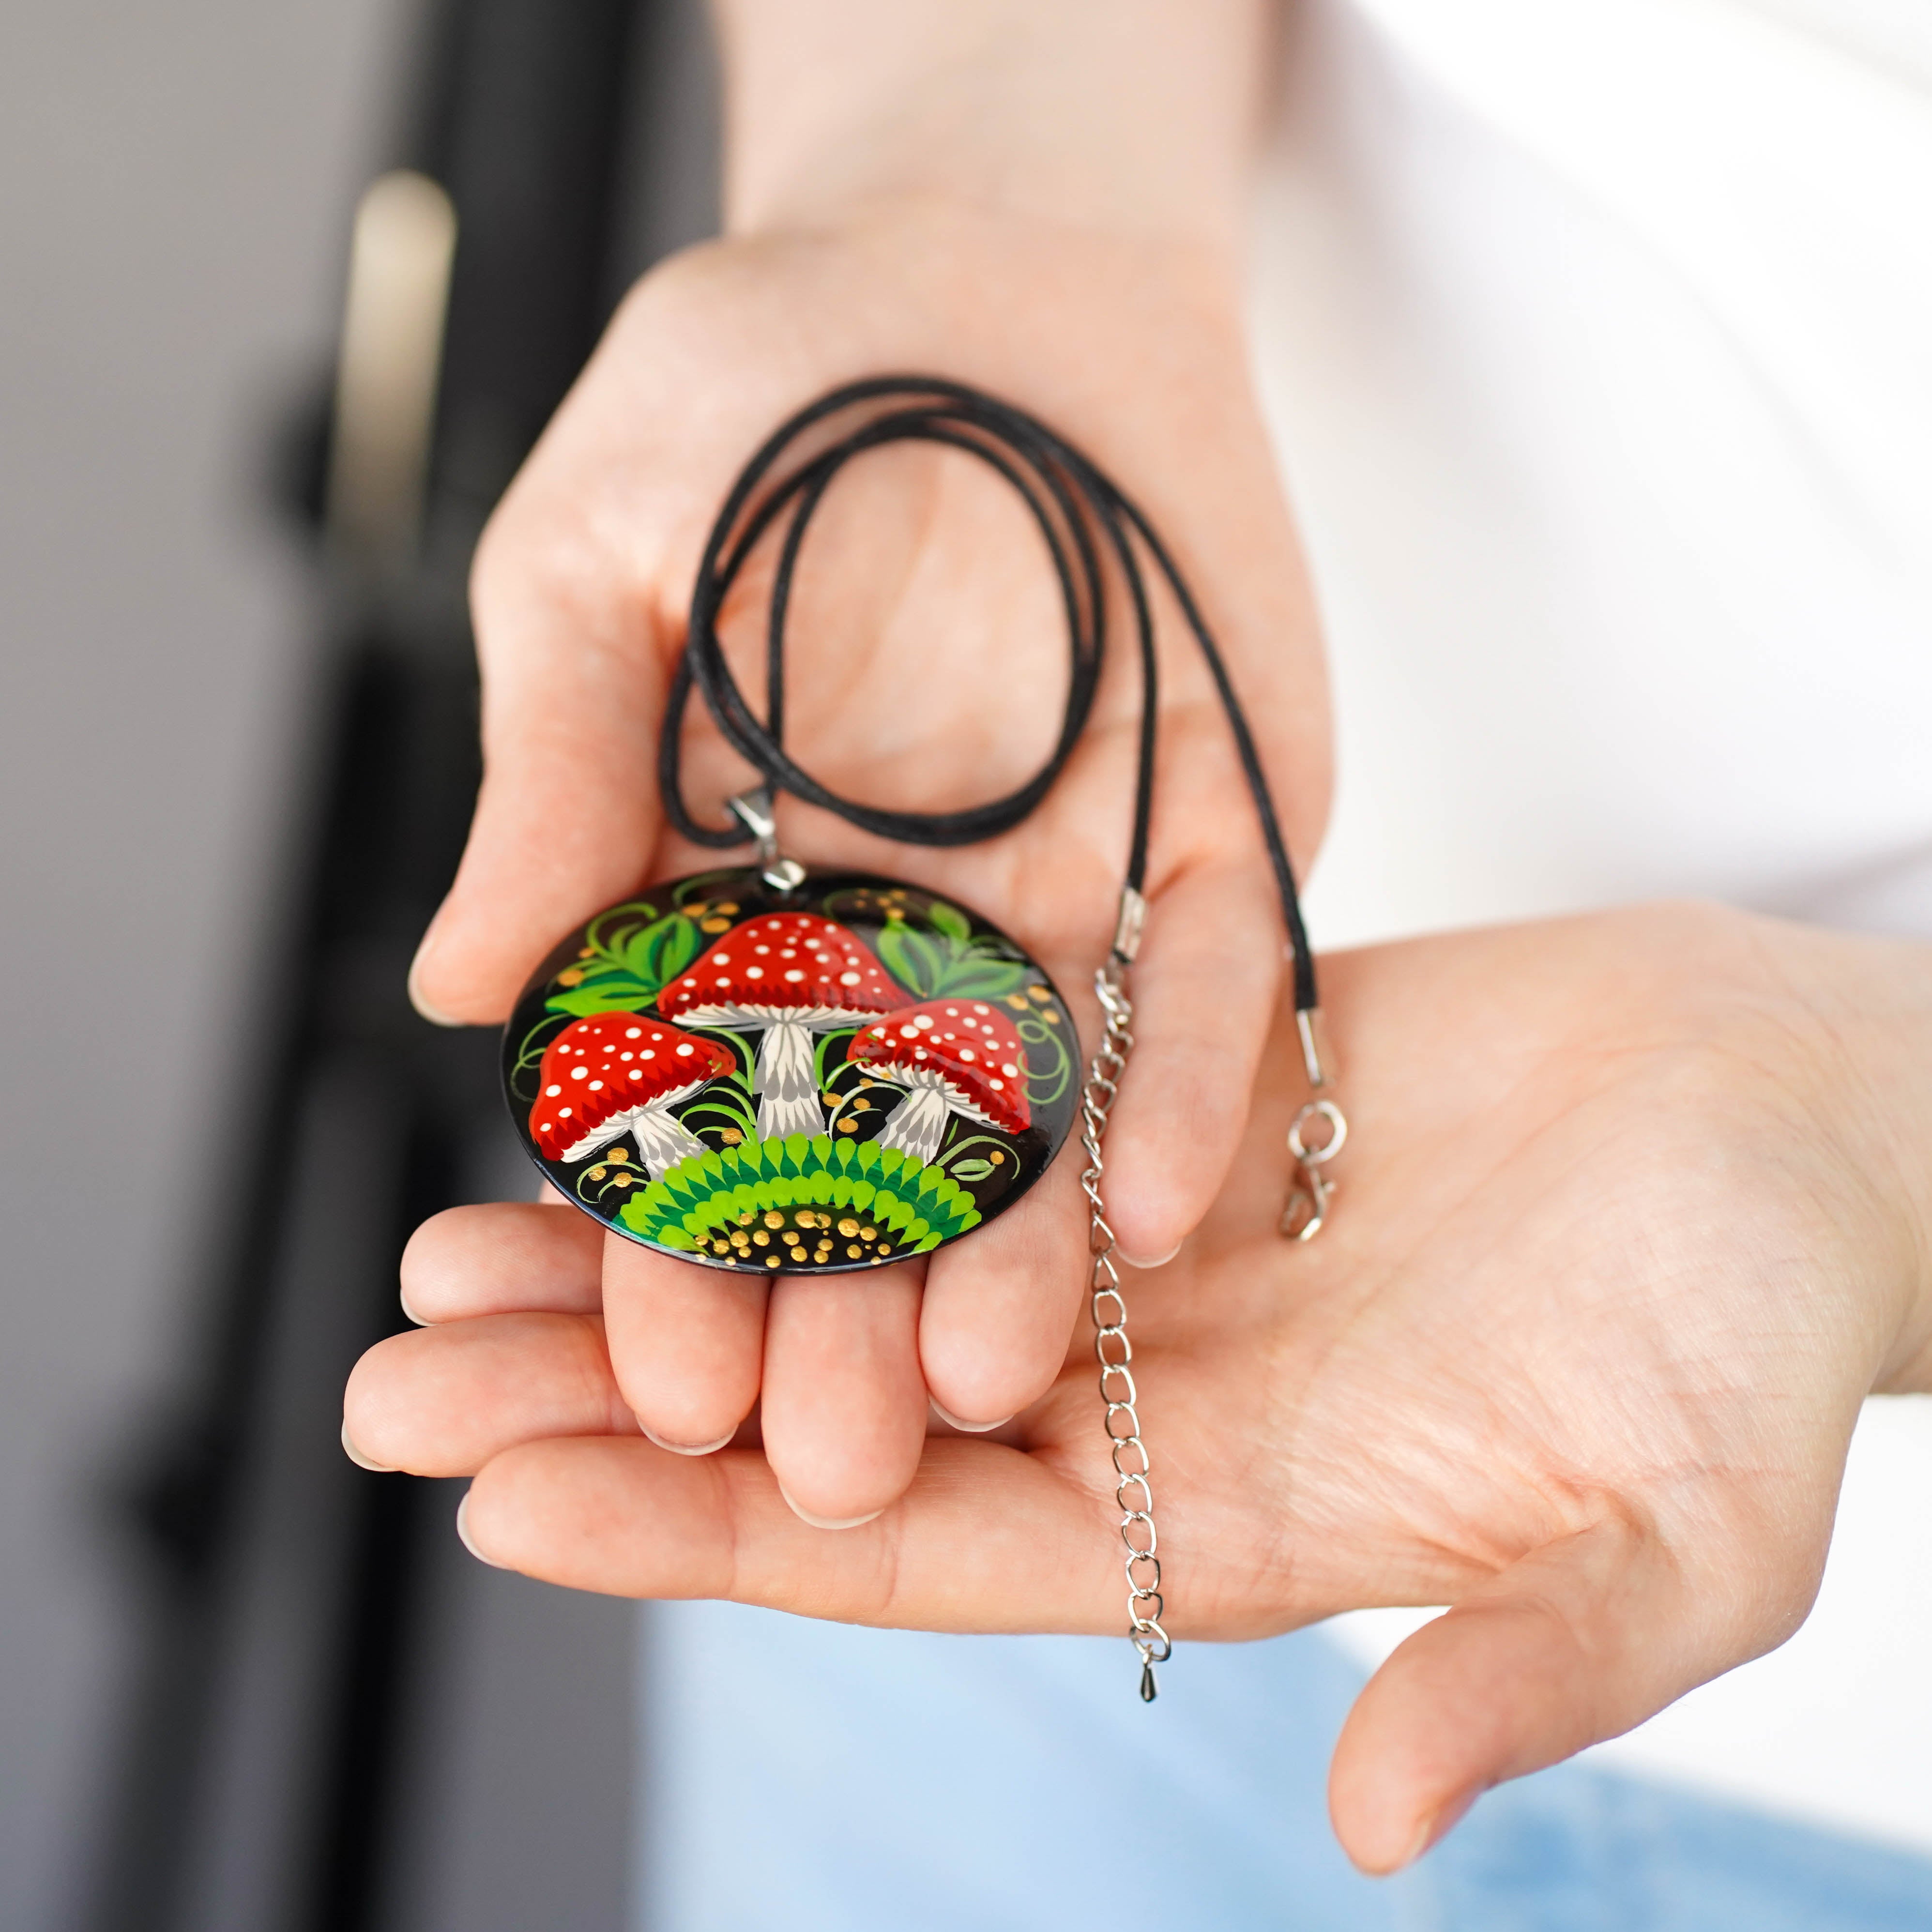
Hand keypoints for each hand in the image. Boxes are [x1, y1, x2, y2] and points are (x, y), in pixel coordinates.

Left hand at [350, 905, 1931, 1868]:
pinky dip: (810, 1085)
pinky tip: (673, 1056)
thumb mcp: (1682, 1534)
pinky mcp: (1162, 1083)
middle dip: (612, 1392)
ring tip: (459, 1230)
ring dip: (667, 1235)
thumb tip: (1379, 1817)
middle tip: (392, 1375)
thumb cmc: (1761, 1338)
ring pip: (853, 1245)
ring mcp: (1139, 1229)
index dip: (708, 1535)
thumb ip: (1531, 1668)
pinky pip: (952, 1090)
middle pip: (832, 1402)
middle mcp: (1142, 1379)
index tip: (507, 1507)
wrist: (1789, 1129)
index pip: (911, 1547)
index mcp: (1220, 1511)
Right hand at [404, 203, 1328, 1519]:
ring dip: (1018, 1241)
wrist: (971, 265)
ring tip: (989, 1383)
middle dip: (849, 1296)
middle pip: (879, 1142)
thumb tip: (462, 984)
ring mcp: (1080, 892)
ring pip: (1053, 1100)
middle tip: (827, 1453)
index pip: (704, 1098)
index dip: (679, 1237)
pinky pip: (1219, 980)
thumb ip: (551, 769)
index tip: (658, 1374)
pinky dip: (1190, 1083)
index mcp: (751, 885)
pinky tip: (1156, 1211)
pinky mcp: (1222, 832)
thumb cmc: (751, 390)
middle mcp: (917, 923)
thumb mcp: (599, 560)